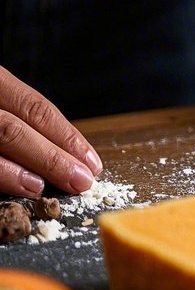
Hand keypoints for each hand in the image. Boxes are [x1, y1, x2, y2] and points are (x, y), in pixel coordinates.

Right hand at [0, 67, 103, 197]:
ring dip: (13, 172)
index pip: (34, 107)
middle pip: (10, 129)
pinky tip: (9, 189)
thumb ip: (19, 119)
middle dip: (50, 158)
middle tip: (79, 182)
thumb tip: (64, 155)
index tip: (91, 163)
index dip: (66, 136)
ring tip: (41, 188)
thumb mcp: (0, 100)